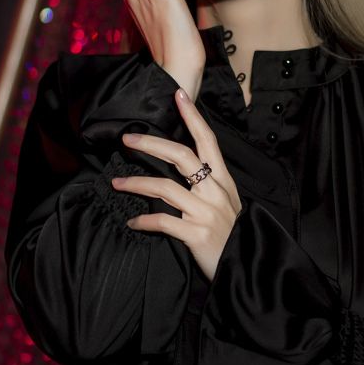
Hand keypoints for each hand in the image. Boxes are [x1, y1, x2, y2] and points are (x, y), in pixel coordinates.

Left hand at [111, 88, 242, 281]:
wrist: (246, 269)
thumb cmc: (234, 238)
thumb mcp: (227, 207)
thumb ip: (208, 189)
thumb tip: (183, 175)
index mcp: (223, 182)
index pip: (207, 141)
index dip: (192, 116)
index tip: (178, 95)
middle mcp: (215, 192)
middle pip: (181, 155)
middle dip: (151, 144)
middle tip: (128, 138)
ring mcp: (206, 212)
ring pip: (165, 187)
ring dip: (136, 183)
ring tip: (117, 183)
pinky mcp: (196, 233)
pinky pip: (162, 221)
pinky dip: (143, 221)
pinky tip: (132, 222)